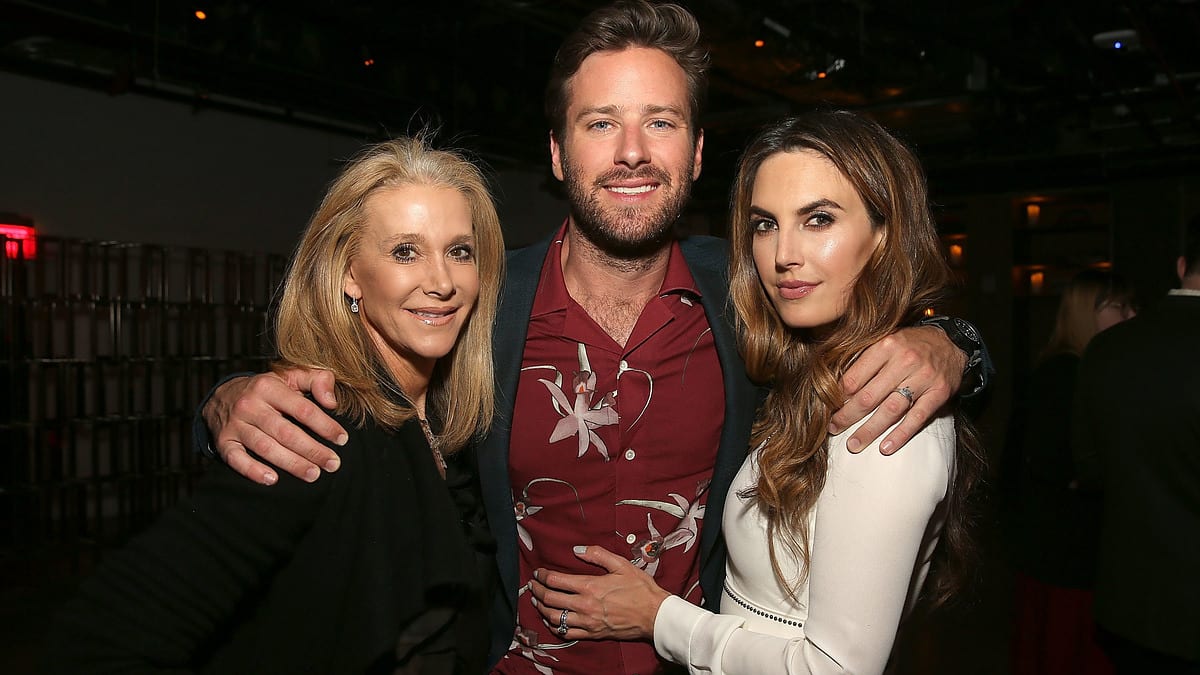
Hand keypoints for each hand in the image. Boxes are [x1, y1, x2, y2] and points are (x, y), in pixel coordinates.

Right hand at [202, 369, 346, 484]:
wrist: (223, 396)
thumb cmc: (267, 390)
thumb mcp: (291, 376)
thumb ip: (317, 380)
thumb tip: (332, 401)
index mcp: (269, 387)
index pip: (302, 409)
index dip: (324, 425)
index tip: (342, 439)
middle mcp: (250, 405)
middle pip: (286, 432)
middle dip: (312, 450)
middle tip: (333, 464)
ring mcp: (235, 425)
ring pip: (265, 447)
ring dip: (291, 464)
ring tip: (313, 474)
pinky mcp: (223, 442)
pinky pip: (236, 459)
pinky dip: (253, 470)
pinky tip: (272, 479)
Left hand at [528, 545, 668, 641]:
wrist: (654, 615)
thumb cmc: (639, 588)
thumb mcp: (621, 564)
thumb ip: (597, 555)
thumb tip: (576, 550)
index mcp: (590, 586)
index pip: (555, 581)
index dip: (542, 575)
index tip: (538, 572)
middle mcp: (584, 606)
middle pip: (550, 599)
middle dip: (537, 591)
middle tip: (533, 585)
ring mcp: (587, 622)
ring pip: (554, 617)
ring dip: (542, 608)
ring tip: (537, 601)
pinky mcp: (592, 634)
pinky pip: (566, 633)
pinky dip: (554, 626)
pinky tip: (552, 620)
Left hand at [830, 325, 963, 454]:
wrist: (950, 342)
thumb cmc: (910, 344)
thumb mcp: (886, 341)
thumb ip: (864, 360)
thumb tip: (836, 385)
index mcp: (886, 346)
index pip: (855, 377)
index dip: (839, 396)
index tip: (828, 409)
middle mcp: (905, 360)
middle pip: (869, 396)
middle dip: (848, 416)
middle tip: (833, 429)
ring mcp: (924, 378)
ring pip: (891, 410)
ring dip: (870, 430)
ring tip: (854, 444)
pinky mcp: (939, 393)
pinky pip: (917, 418)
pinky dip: (901, 434)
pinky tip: (886, 447)